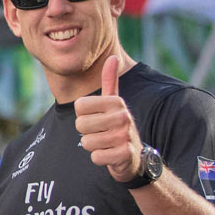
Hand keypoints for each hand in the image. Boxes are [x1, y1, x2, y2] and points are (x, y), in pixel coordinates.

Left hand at [74, 55, 142, 182]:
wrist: (134, 156)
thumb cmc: (116, 126)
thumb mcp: (114, 103)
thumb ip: (110, 81)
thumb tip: (113, 56)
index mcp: (116, 102)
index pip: (79, 106)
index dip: (83, 115)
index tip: (97, 118)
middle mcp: (123, 116)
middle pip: (80, 125)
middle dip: (87, 132)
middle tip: (101, 133)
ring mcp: (125, 136)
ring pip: (86, 142)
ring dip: (93, 146)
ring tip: (106, 144)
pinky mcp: (125, 154)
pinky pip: (96, 157)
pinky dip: (99, 158)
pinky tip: (110, 154)